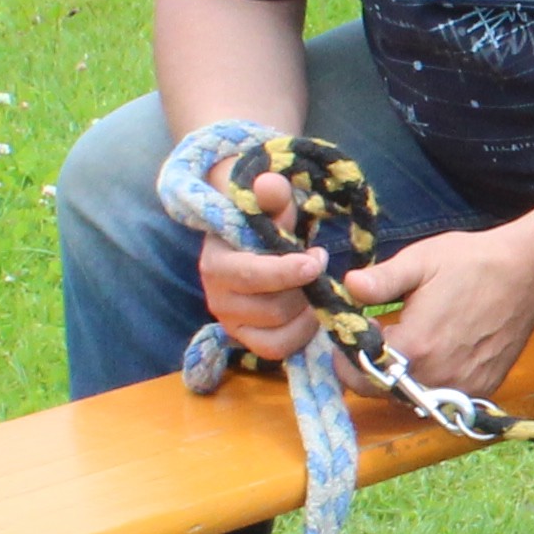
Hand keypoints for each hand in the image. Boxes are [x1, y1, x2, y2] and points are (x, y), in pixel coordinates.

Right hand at [190, 168, 333, 364]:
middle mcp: (218, 299)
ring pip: (280, 331)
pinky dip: (300, 334)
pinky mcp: (247, 343)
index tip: (314, 263)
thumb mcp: (269, 207)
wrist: (253, 248)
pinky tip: (309, 311)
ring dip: (306, 311)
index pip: (250, 275)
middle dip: (305, 289)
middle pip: (273, 308)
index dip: (285, 272)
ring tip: (313, 286)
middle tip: (317, 263)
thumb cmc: (263, 226)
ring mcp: (231, 325)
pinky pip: (278, 350)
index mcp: (216, 264)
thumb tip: (270, 184)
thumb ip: (272, 196)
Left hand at [337, 223, 533, 399]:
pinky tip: (437, 353)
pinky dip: (431, 383)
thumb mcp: (420, 261)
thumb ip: (381, 279)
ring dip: (400, 379)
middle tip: (378, 341)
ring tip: (407, 346)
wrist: (526, 274)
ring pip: (411, 398)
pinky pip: (442, 397)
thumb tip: (349, 286)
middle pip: (383, 391)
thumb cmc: (471, 263)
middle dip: (371, 370)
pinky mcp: (481, 389)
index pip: (359, 373)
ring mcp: (462, 387)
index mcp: (415, 347)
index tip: (355, 337)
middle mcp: (437, 377)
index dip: (348, 357)